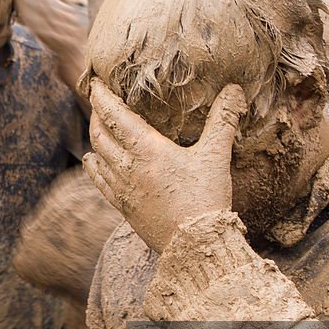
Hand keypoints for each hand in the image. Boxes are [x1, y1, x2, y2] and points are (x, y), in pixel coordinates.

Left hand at [82, 79, 246, 252]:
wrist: (195, 245)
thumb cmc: (205, 199)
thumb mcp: (216, 156)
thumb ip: (223, 120)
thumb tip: (234, 89)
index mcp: (146, 150)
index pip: (114, 115)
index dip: (101, 96)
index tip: (94, 82)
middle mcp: (127, 168)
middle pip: (100, 134)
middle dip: (97, 114)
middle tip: (98, 101)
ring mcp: (122, 189)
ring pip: (96, 157)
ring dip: (94, 138)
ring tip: (97, 126)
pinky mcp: (123, 207)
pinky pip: (100, 182)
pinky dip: (94, 167)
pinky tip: (94, 162)